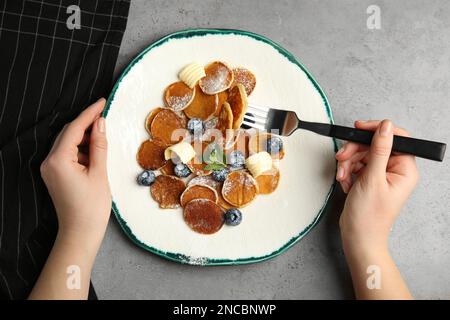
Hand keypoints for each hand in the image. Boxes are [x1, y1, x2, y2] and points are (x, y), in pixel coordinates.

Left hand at [40, 98, 110, 243]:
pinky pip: (67, 155)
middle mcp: (49, 162)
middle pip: (68, 134)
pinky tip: (95, 152)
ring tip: (104, 137)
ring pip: (68, 143)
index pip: (74, 128)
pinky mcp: (55, 175)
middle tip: (106, 116)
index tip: (102, 102)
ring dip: (85, 138)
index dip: (89, 113)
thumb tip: (100, 123)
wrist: (80, 233)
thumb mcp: (99, 173)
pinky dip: (81, 150)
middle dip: (87, 124)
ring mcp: (50, 169)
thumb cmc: (91, 208)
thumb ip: (99, 145)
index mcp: (58, 160)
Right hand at [336, 120, 418, 250]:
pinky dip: (347, 170)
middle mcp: (395, 170)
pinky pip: (356, 164)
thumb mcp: (372, 179)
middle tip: (342, 158)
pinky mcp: (370, 178)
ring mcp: (382, 174)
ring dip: (348, 162)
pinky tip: (345, 181)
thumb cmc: (369, 217)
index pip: (395, 138)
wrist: (358, 237)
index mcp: (405, 169)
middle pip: (374, 145)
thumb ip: (379, 150)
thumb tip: (386, 127)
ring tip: (343, 176)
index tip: (359, 128)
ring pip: (362, 154)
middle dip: (355, 151)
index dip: (377, 130)